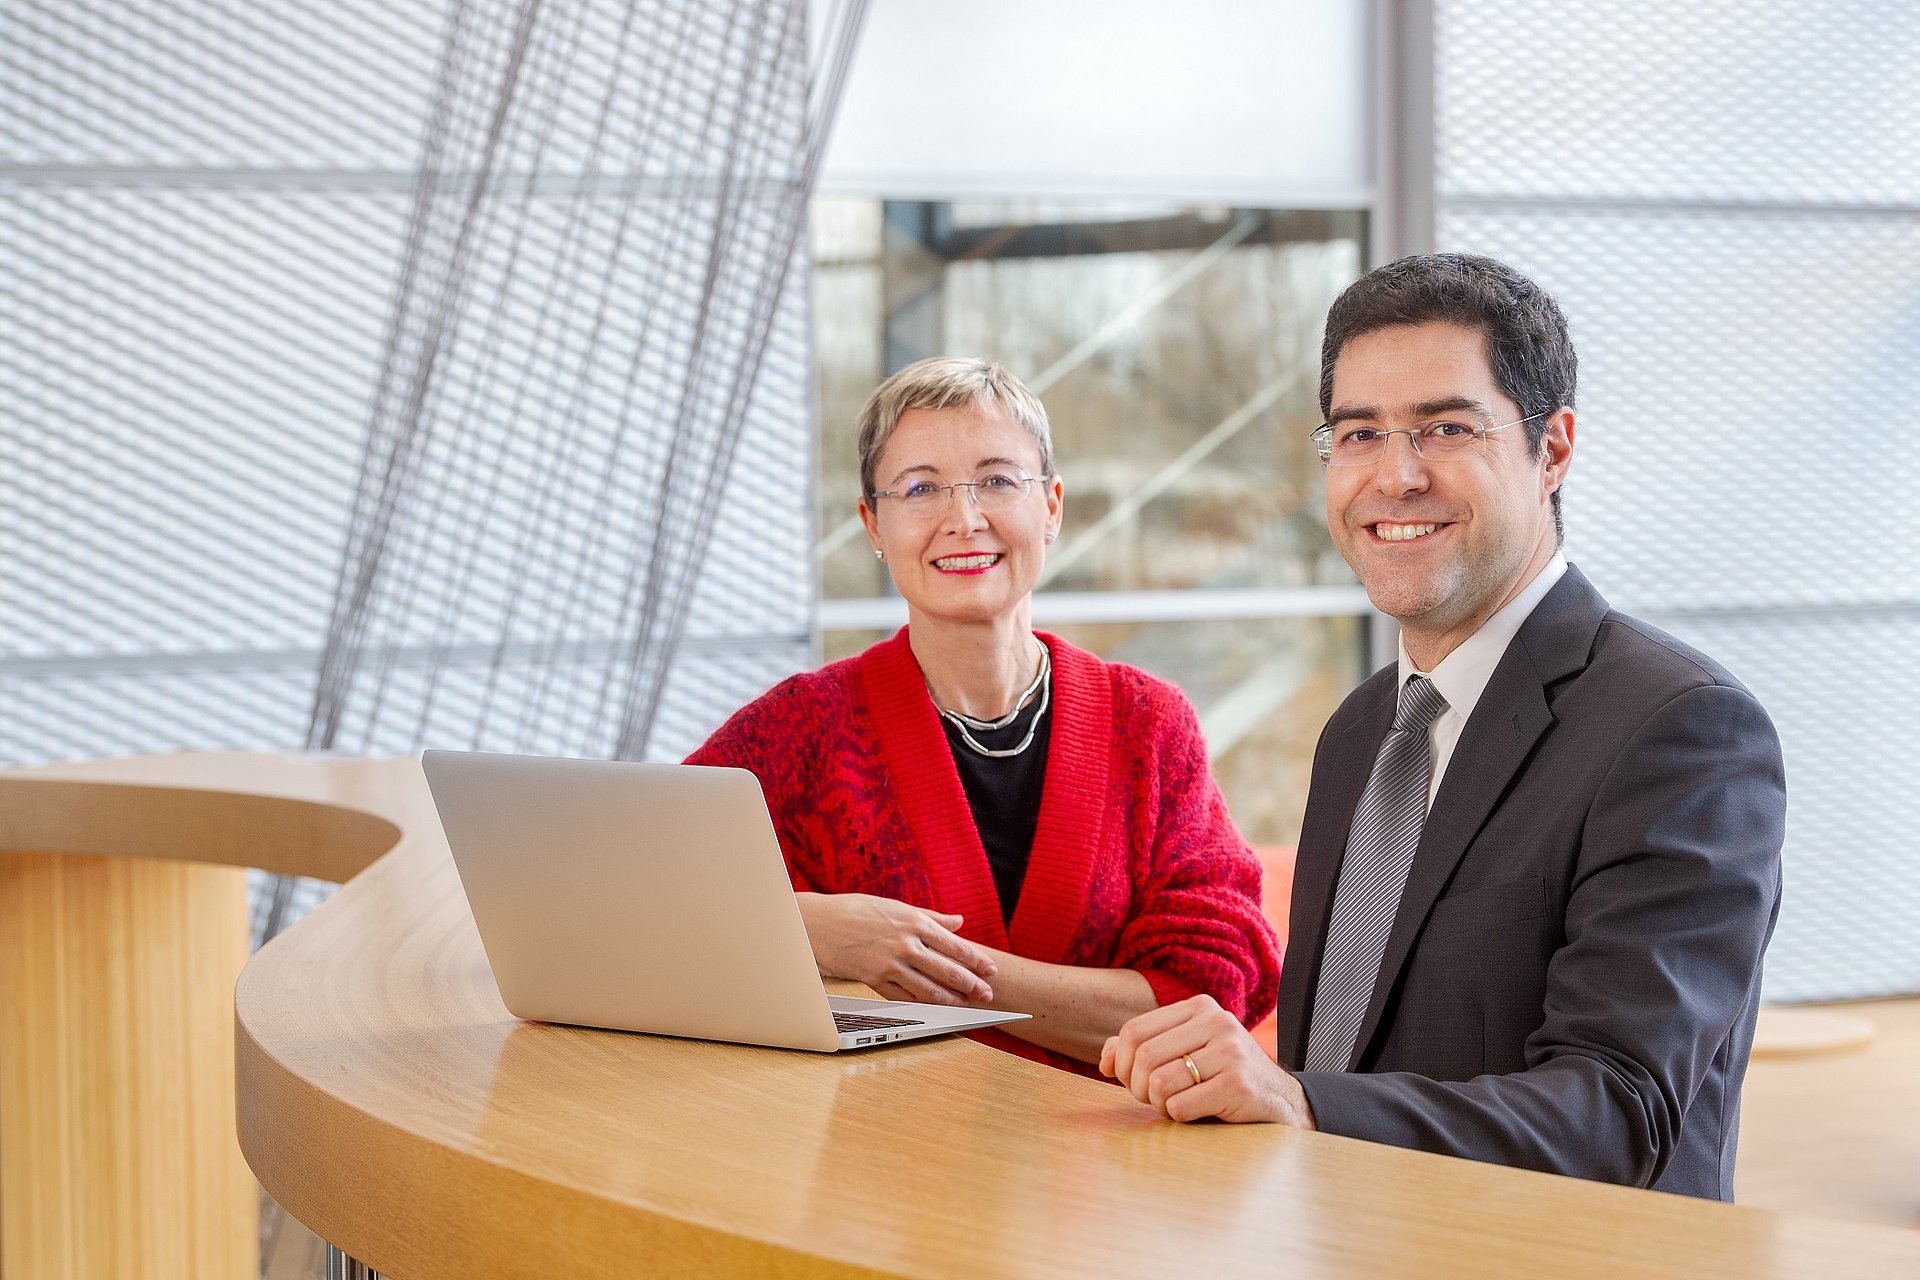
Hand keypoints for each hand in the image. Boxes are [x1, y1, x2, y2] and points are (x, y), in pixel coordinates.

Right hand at [795, 892, 996, 1004]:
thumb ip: (931, 916)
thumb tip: (959, 921)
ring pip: (929, 988)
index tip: (991, 970)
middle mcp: (906, 944)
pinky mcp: (875, 980)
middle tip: (988, 994)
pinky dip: (922, 1005)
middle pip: (947, 969)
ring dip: (951, 999)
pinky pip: (904, 996)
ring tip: (966, 1005)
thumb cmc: (857, 910)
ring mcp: (890, 964)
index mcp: (914, 922)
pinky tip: (935, 1010)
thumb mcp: (896, 906)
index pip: (955, 945)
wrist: (818, 923)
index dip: (976, 960)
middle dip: (972, 984)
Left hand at [1099, 994, 1314, 1126]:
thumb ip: (1144, 1048)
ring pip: (1159, 1082)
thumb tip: (1106, 1058)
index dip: (1122, 1062)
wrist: (1280, 1101)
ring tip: (1174, 1105)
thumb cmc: (1221, 1076)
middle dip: (1136, 1086)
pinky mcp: (1238, 1085)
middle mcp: (1216, 1022)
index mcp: (1200, 1007)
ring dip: (1158, 1104)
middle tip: (1150, 1099)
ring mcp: (1230, 1052)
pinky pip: (1180, 1106)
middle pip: (1143, 1056)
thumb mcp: (1186, 1051)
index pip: (1134, 1030)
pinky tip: (1196, 1113)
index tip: (1130, 1080)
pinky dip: (1178, 1116)